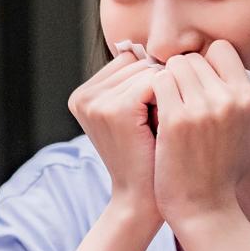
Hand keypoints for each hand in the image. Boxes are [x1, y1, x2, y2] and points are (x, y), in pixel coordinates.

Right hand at [67, 52, 162, 227]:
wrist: (142, 200)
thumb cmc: (147, 158)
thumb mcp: (133, 117)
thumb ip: (133, 84)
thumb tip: (158, 50)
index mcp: (82, 95)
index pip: (127, 61)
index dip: (149, 82)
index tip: (150, 115)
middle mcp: (82, 97)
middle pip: (136, 62)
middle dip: (157, 86)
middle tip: (157, 123)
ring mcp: (95, 103)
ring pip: (147, 70)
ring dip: (164, 93)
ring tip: (159, 125)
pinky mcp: (114, 110)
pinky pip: (154, 82)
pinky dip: (168, 99)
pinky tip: (166, 123)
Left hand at [149, 40, 249, 229]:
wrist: (204, 207)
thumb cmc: (227, 173)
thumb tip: (241, 72)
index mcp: (247, 98)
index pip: (222, 49)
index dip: (206, 61)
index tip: (195, 79)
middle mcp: (226, 99)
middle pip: (194, 57)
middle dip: (182, 72)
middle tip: (175, 93)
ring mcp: (199, 108)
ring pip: (173, 66)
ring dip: (165, 80)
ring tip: (164, 101)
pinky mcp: (174, 119)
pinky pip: (157, 82)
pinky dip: (152, 91)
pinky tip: (153, 109)